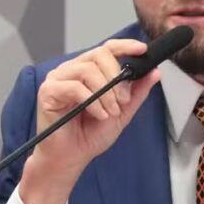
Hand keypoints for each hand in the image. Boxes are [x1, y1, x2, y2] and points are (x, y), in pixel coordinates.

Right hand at [19, 39, 161, 203]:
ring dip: (105, 93)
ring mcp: (58, 78)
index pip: (107, 48)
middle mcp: (72, 69)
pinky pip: (74, 87)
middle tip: (123, 100)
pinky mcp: (48, 91)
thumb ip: (137, 91)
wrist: (72, 157)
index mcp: (89, 69)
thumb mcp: (122, 111)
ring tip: (110, 112)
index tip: (142, 51)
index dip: (125, 46)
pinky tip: (99, 114)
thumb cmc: (90, 135)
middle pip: (99, 55)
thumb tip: (155, 72)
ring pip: (88, 70)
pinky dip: (92, 102)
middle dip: (116, 77)